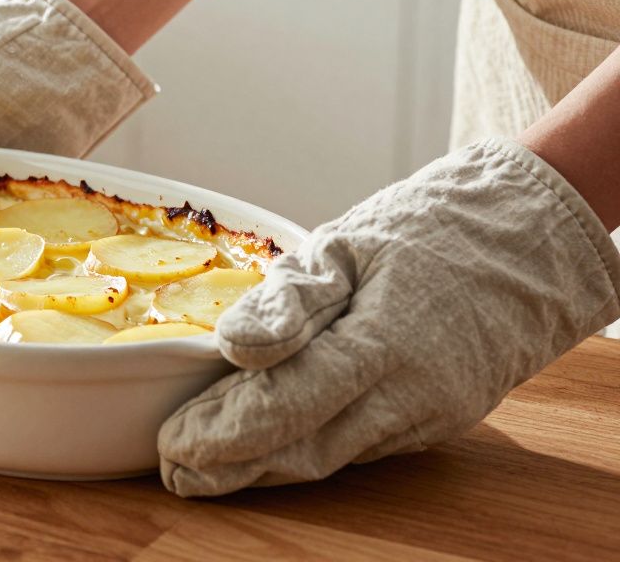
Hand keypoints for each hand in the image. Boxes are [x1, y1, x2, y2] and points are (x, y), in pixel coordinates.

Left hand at [159, 138, 619, 496]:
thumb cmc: (429, 229)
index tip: (173, 442)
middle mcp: (409, 394)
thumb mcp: (350, 241)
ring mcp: (427, 414)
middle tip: (174, 469)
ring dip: (265, 468)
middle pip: (304, 450)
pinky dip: (307, 450)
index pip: (287, 405)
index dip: (225, 432)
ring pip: (331, 458)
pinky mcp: (435, 420)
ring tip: (203, 469)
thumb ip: (292, 298)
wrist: (527, 241)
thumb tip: (235, 346)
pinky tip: (265, 449)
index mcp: (383, 342)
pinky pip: (359, 447)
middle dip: (233, 467)